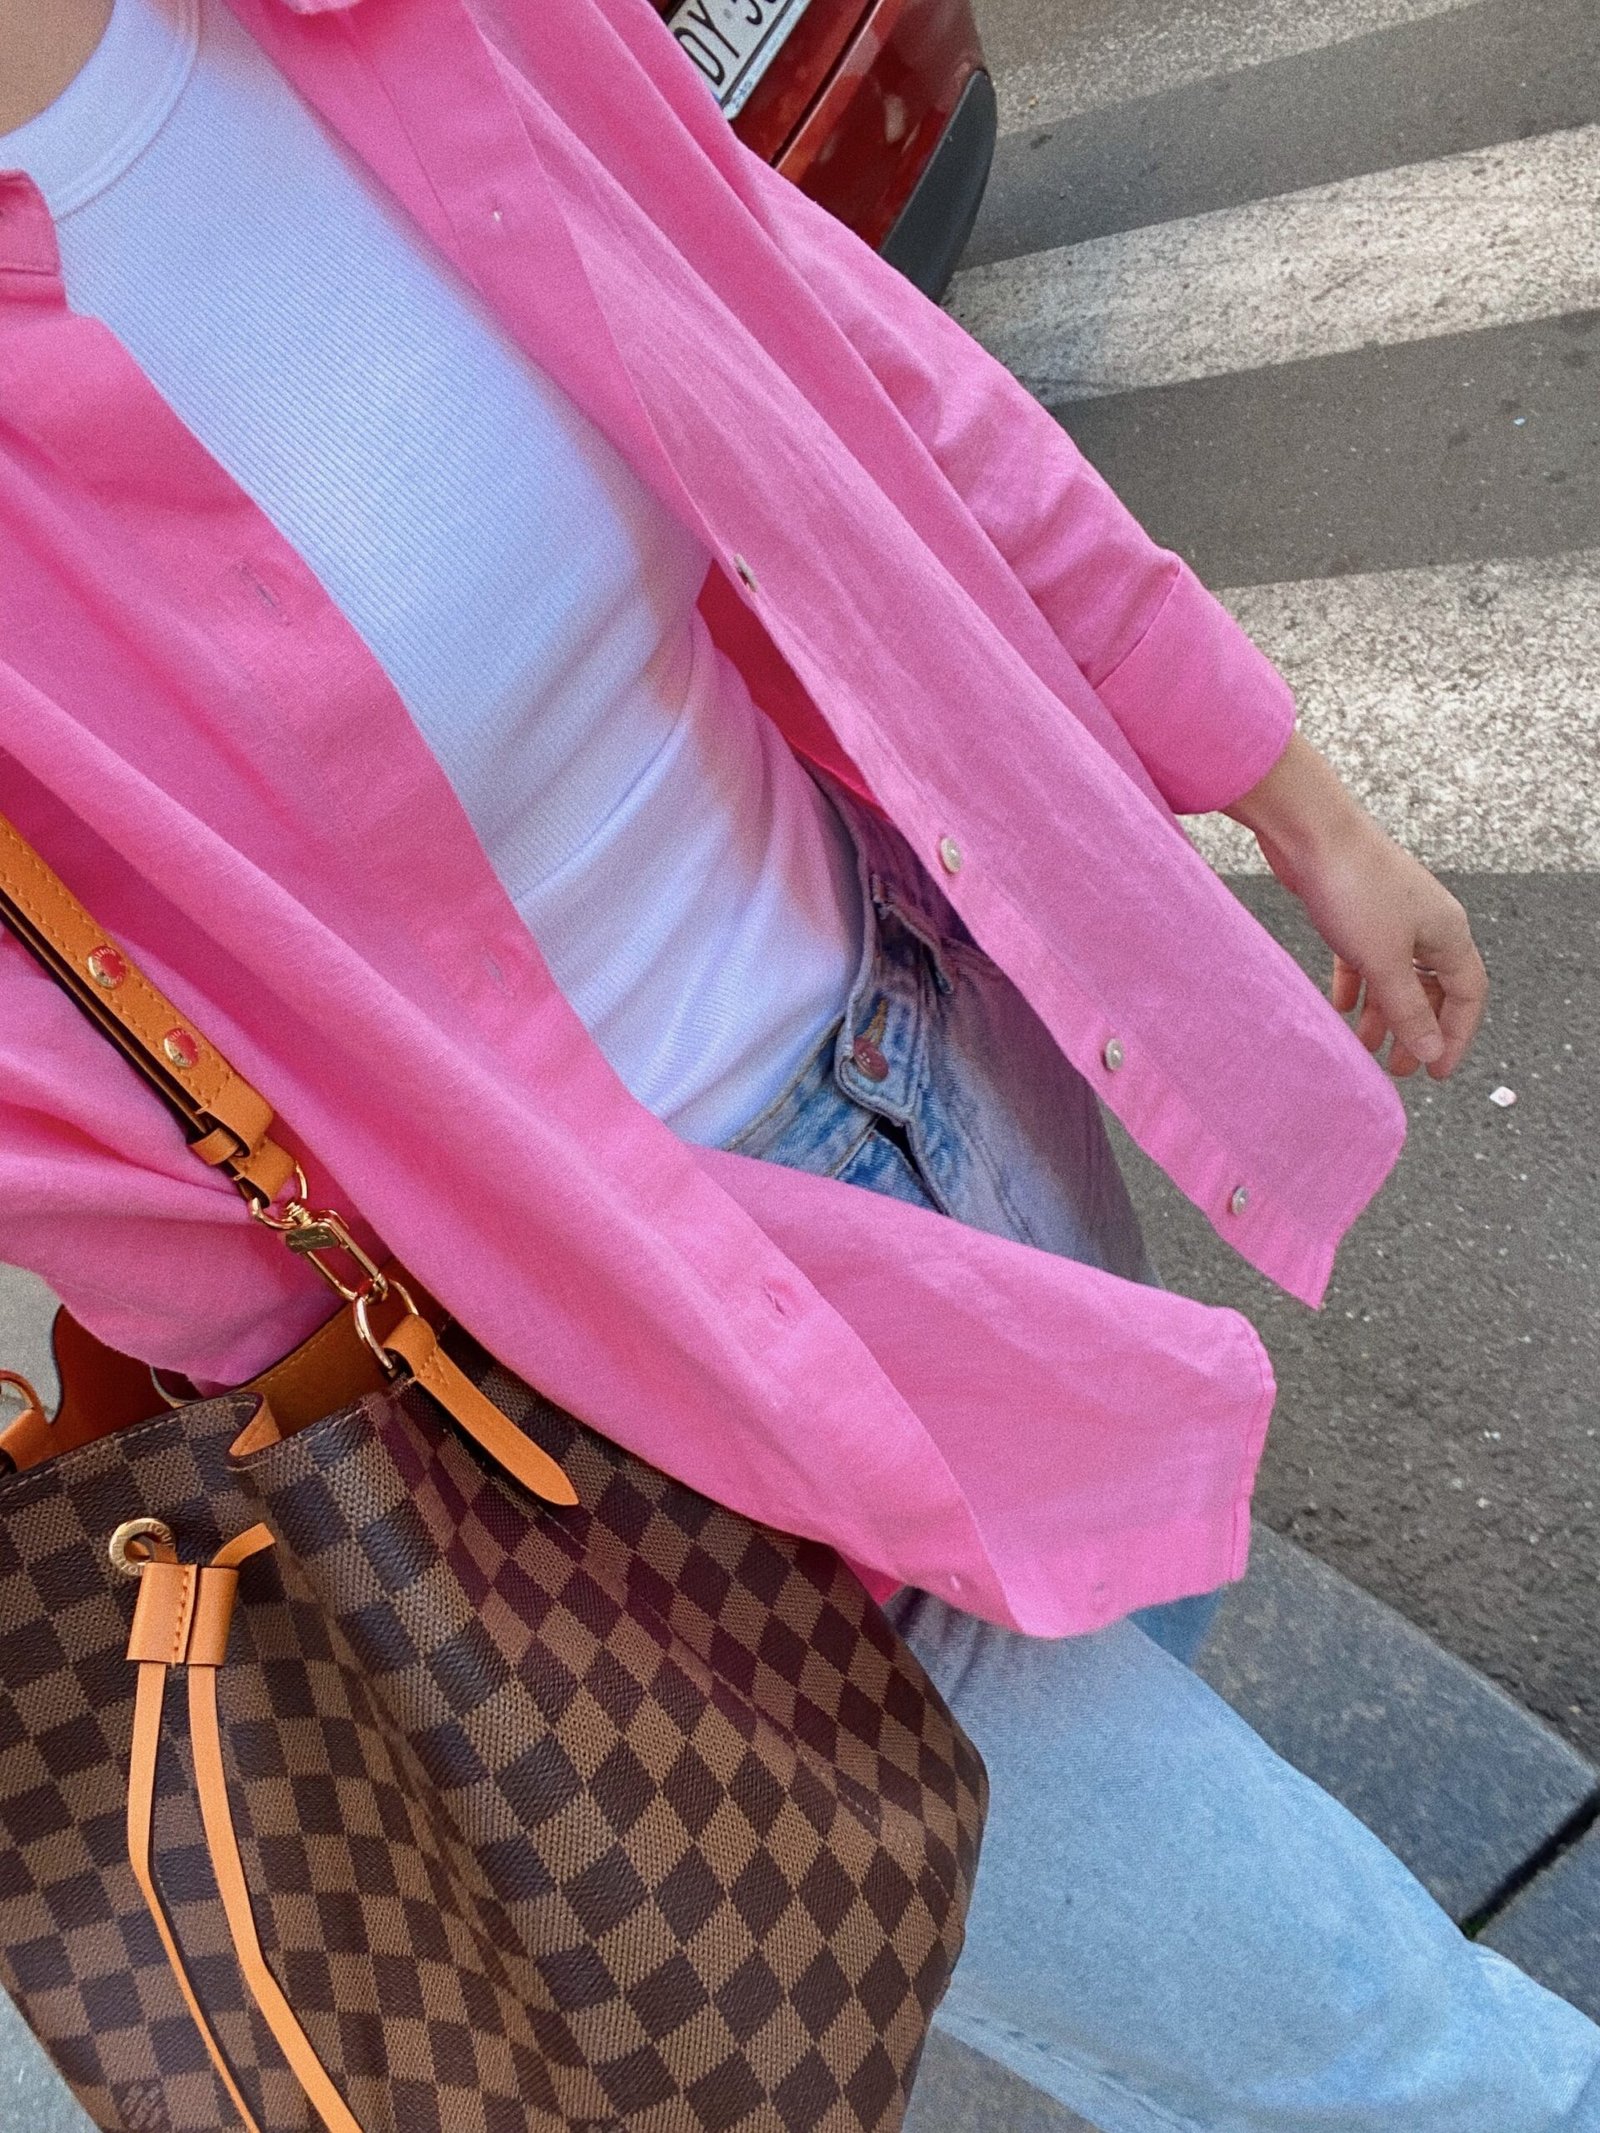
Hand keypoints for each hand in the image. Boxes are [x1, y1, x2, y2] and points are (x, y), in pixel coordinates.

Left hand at [1224, 734, 1487, 1078]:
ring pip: (1396, 977)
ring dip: (1383, 1014)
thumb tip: (1431, 1051)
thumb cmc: (1355, 888)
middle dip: (1416, 1031)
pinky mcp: (1357, 912)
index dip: (1455, 1037)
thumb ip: (1408, 1010)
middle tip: (1396, 1068)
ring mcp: (1392, 917)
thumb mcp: (1385, 961)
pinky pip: (1365, 959)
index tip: (1436, 1073)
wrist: (1311, 831)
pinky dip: (1356, 986)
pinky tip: (1340, 1009)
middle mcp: (1427, 925)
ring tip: (1365, 1047)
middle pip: (1432, 991)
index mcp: (1449, 934)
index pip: (1468, 996)